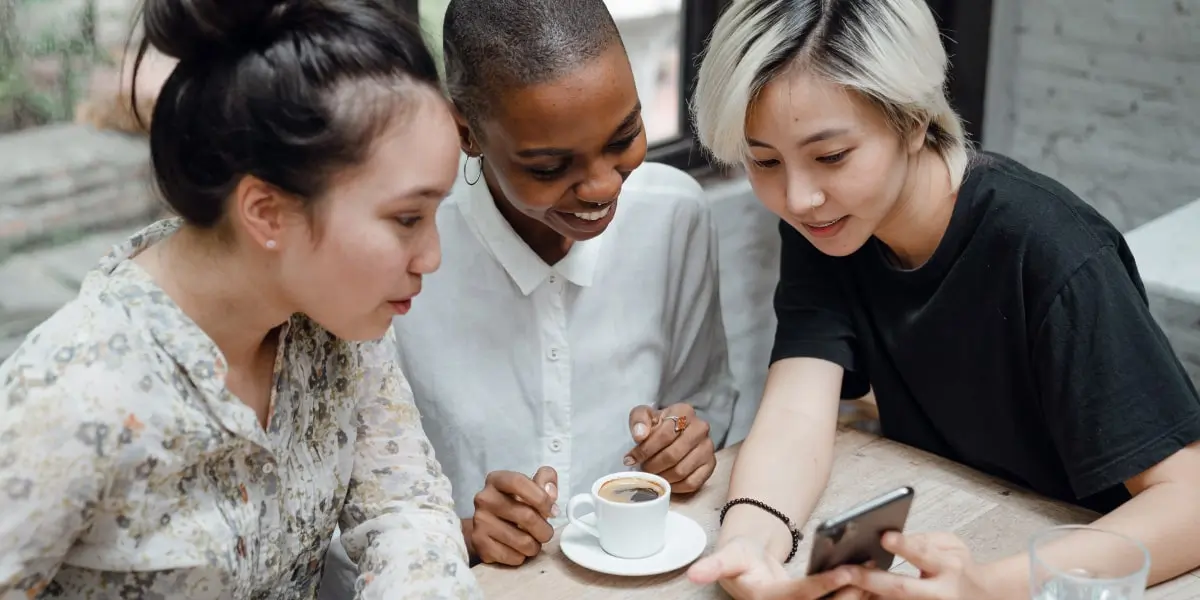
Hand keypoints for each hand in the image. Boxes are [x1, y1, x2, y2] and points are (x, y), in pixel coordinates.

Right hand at [468, 467, 557, 565]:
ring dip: (535, 545)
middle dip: (544, 529)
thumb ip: (545, 480)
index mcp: (496, 480)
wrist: (485, 527)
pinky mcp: (480, 544)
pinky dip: (522, 556)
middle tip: (546, 533)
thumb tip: (551, 493)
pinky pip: (513, 556)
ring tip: (533, 542)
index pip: (519, 482)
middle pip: (526, 516)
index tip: (553, 511)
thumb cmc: (513, 504)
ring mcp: (480, 522)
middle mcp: (484, 499)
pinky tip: (518, 549)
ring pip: (523, 541)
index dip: (541, 498)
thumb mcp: (529, 486)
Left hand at [625, 403, 715, 492]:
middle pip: (673, 455)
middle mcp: (700, 428)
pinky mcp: (711, 465)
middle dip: (653, 465)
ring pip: (681, 471)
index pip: (664, 435)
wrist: (676, 431)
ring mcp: (708, 447)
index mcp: (684, 412)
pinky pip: (692, 483)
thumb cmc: (659, 424)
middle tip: (643, 468)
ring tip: (653, 475)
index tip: (631, 458)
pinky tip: (666, 482)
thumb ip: (639, 420)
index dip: (645, 450)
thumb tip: (639, 436)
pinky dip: (676, 486)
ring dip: (662, 477)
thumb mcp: (645, 415)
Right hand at [688, 536, 860, 598]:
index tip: (847, 571)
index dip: (824, 584)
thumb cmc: (740, 560)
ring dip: (858, 595)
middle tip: (871, 573)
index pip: (802, 595)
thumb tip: (692, 574)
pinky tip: (875, 579)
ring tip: (878, 573)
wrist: (748, 571)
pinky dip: (857, 593)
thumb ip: (713, 566)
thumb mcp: (727, 558)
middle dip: (849, 593)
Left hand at [843, 532, 997, 599]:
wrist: (980, 596)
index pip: (924, 555)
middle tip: (842, 570)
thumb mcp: (951, 546)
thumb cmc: (960, 566)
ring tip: (837, 582)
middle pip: (900, 588)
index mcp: (949, 568)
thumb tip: (891, 537)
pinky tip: (849, 592)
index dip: (905, 546)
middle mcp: (938, 594)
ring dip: (863, 595)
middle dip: (869, 579)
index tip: (884, 536)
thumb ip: (924, 540)